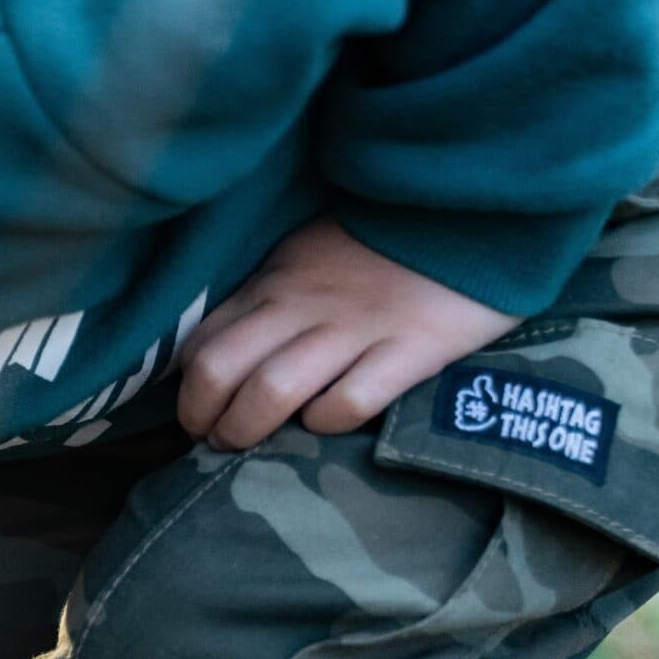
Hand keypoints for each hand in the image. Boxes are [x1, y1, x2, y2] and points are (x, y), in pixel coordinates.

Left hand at [176, 216, 521, 451]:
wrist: (472, 210)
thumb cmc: (380, 245)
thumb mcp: (305, 257)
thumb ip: (267, 299)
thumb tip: (220, 352)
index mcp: (273, 284)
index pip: (202, 342)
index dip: (185, 388)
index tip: (196, 414)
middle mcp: (303, 306)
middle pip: (219, 370)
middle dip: (202, 416)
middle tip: (213, 440)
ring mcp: (356, 328)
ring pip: (272, 389)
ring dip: (247, 429)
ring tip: (248, 448)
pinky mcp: (413, 348)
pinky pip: (350, 399)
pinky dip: (327, 421)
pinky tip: (327, 423)